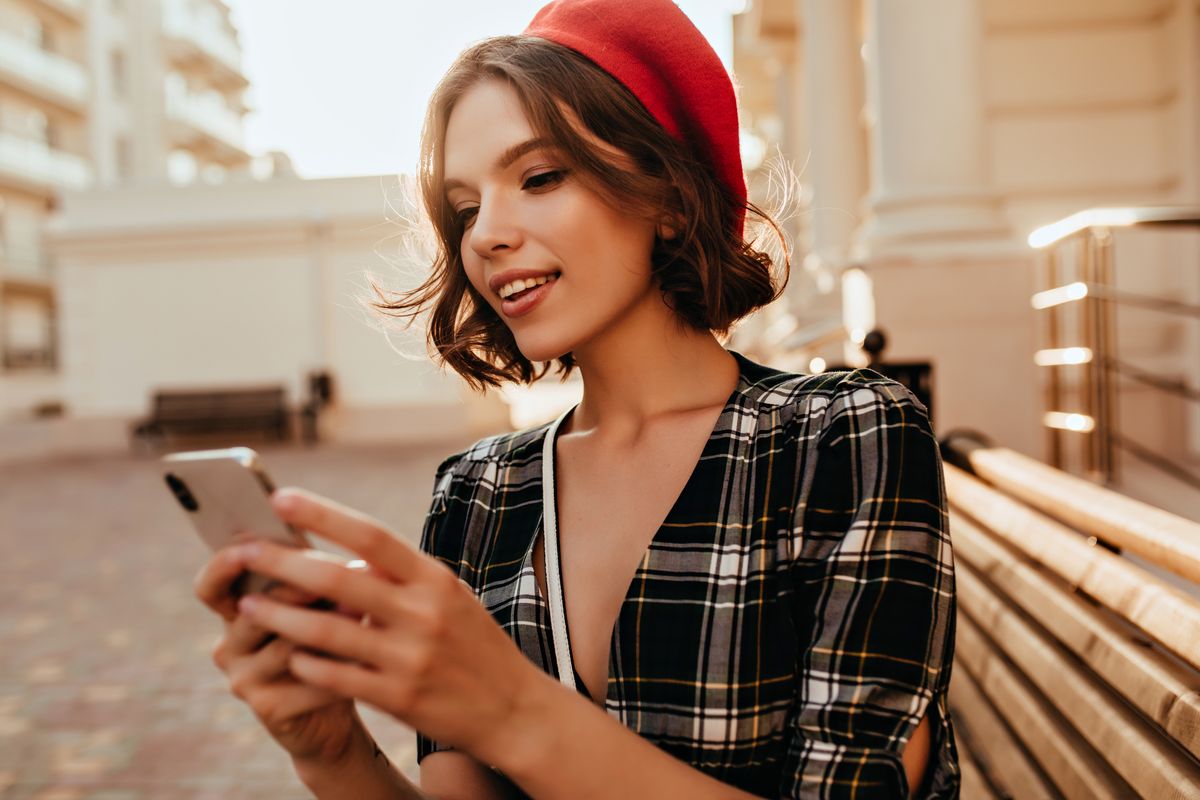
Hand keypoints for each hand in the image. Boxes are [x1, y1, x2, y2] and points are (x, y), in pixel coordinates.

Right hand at [194, 542, 371, 764]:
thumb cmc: (328, 640)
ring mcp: (244, 680)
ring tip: (364, 610)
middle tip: (339, 569)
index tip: (245, 546)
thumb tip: (337, 542)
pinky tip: (366, 657)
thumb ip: (312, 574)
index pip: (210, 586)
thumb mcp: (318, 603)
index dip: (222, 566)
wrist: (335, 707)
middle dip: (298, 589)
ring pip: (285, 645)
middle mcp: (229, 646)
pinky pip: (307, 679)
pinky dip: (340, 666)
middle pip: (254, 611)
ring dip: (328, 627)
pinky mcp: (268, 709)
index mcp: (236, 612)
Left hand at [224, 487, 544, 763]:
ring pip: (327, 631)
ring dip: (280, 616)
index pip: (372, 536)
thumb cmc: (475, 646)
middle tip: (242, 551)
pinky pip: (337, 677)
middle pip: (339, 578)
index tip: (280, 497)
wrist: (513, 709)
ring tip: (245, 607)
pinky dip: (307, 664)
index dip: (323, 515)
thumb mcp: (451, 599)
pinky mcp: (399, 698)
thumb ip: (403, 577)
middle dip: (282, 562)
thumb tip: (350, 553)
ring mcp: (410, 657)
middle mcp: (423, 613)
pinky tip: (289, 657)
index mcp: (435, 580)